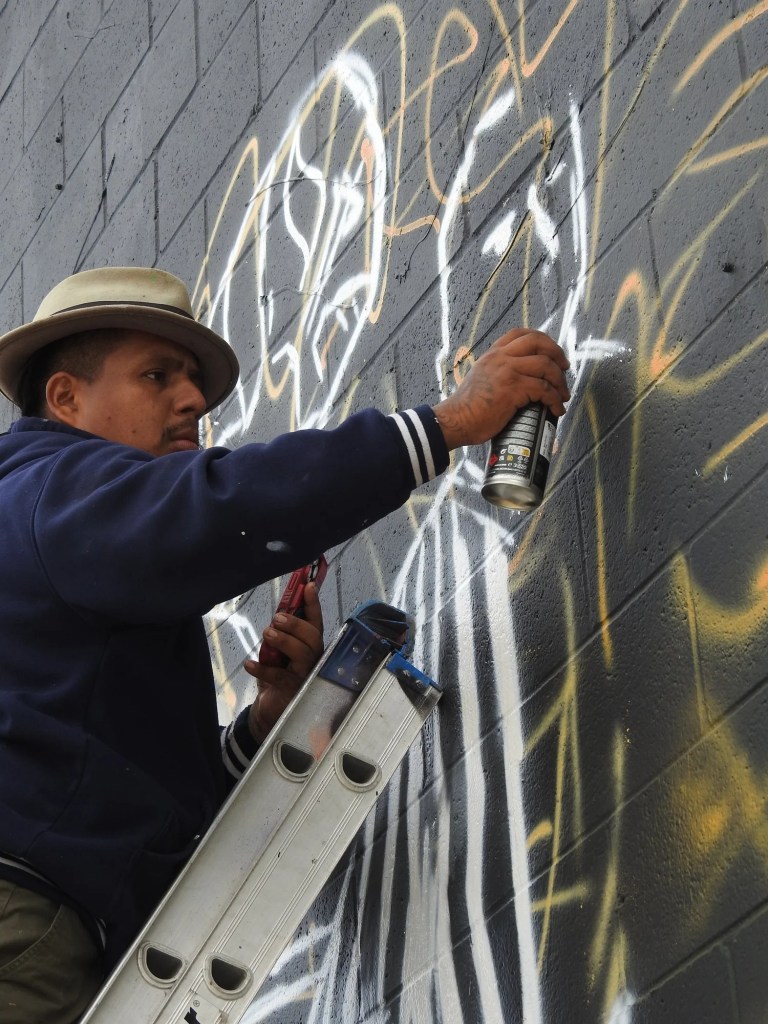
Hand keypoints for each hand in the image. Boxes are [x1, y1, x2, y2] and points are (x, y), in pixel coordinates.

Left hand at [244, 582, 323, 742]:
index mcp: (309, 646)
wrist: (268, 711)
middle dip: (296, 624)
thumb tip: (278, 612)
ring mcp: (305, 676)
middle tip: (276, 618)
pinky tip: (250, 664)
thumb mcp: (276, 651)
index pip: (315, 622)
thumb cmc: (276, 676)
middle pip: (313, 637)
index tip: (308, 586)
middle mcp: (312, 659)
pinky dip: (263, 669)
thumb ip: (280, 634)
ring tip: (267, 634)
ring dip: (284, 640)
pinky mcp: (292, 691)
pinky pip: (279, 677)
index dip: (313, 604)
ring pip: (303, 654)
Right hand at [433, 329, 569, 448]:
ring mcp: (507, 371)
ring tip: (563, 395)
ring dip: (560, 381)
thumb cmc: (468, 406)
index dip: (543, 340)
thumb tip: (519, 377)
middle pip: (538, 342)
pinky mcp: (513, 389)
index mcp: (493, 353)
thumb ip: (497, 370)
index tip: (553, 353)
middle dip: (558, 354)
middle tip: (565, 369)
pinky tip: (557, 409)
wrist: (456, 420)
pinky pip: (544, 389)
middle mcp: (501, 357)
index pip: (521, 333)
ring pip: (546, 365)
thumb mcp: (480, 376)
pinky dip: (556, 400)